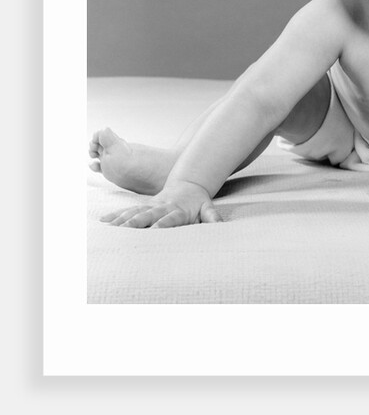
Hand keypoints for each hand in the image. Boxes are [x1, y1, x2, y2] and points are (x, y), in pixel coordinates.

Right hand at [100, 181, 222, 228]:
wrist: (189, 183)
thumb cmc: (198, 201)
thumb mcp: (208, 207)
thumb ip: (212, 216)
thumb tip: (219, 225)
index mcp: (178, 209)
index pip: (170, 218)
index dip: (162, 224)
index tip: (154, 231)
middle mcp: (162, 207)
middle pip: (148, 214)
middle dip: (136, 223)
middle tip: (124, 231)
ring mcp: (151, 205)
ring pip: (134, 212)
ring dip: (122, 220)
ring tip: (109, 229)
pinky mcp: (144, 206)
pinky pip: (128, 210)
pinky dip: (116, 216)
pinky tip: (104, 222)